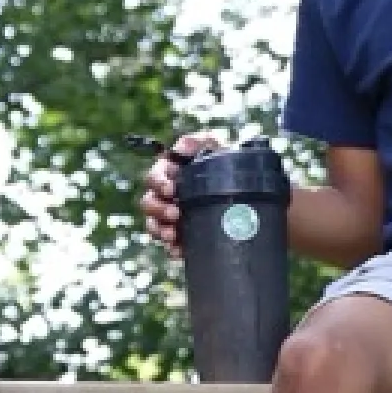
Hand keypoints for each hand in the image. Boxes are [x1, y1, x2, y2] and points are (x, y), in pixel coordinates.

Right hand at [136, 130, 225, 246]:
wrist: (243, 190)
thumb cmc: (223, 163)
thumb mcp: (213, 147)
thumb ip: (196, 141)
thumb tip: (179, 148)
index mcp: (168, 174)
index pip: (153, 178)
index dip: (158, 184)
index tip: (171, 190)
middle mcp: (164, 197)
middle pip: (148, 204)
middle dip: (159, 209)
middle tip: (176, 213)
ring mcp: (170, 218)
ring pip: (153, 226)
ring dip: (161, 230)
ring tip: (174, 235)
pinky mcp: (179, 236)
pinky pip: (168, 245)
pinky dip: (172, 248)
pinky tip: (179, 250)